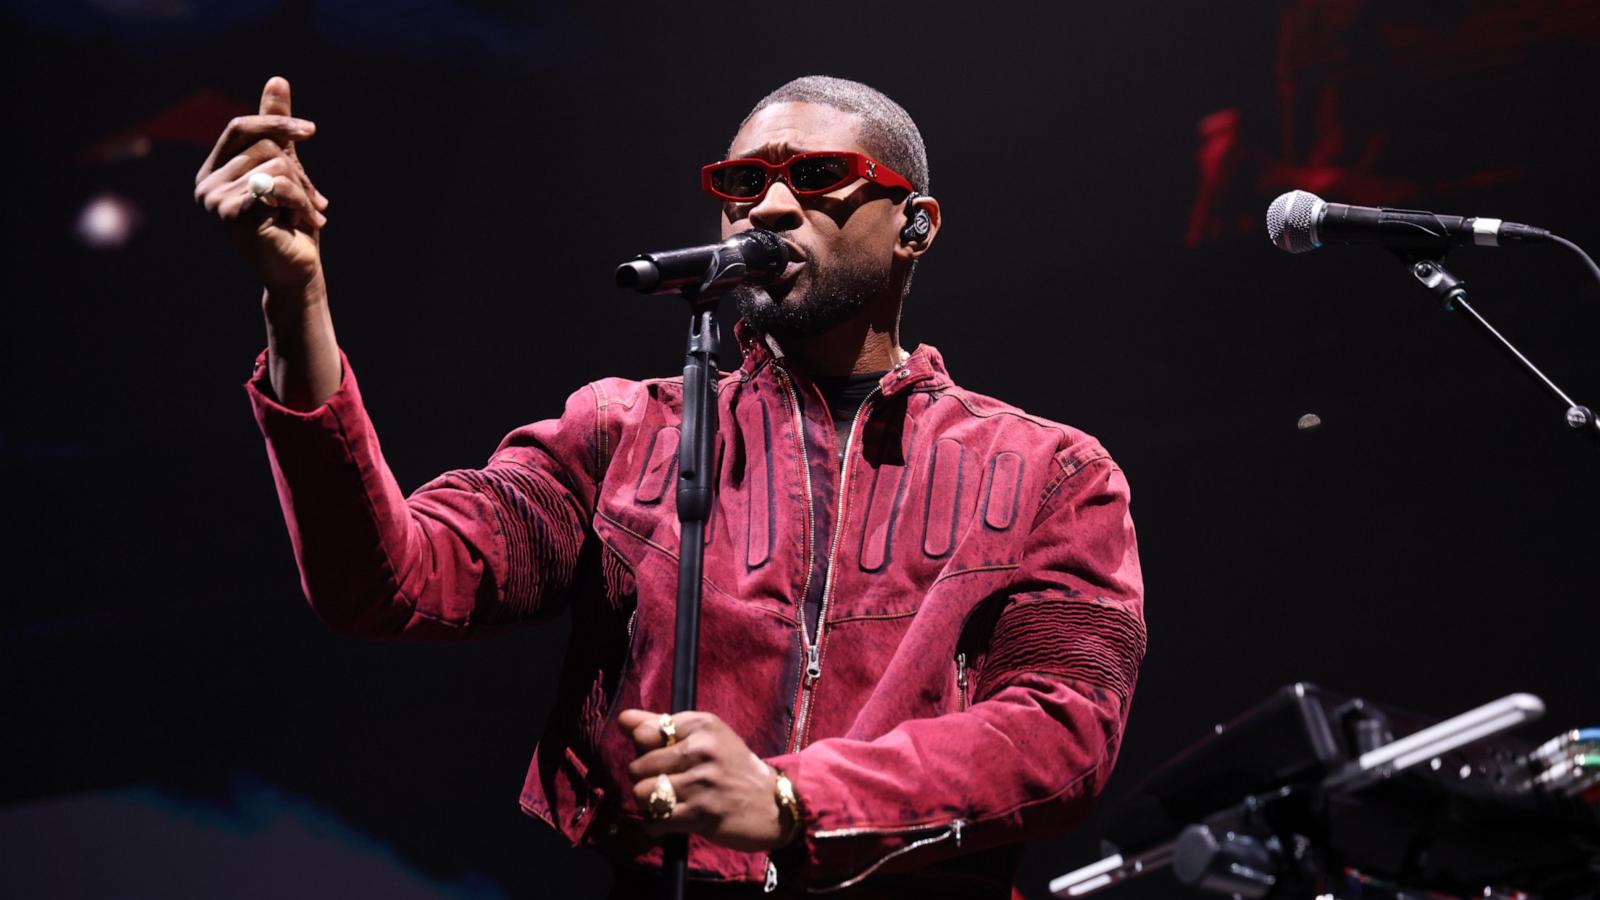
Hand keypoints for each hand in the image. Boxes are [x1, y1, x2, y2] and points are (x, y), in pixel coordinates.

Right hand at [194, 76, 329, 297]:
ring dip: (303, 190)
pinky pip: (278, 185)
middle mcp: (206, 185)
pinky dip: (300, 201)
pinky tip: (301, 223)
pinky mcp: (234, 215)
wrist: (296, 271)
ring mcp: (215, 201)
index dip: (275, 122)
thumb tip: (278, 79)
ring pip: (276, 164)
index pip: (239, 127)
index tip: (311, 131)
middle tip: (312, 201)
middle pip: (264, 146)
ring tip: (306, 215)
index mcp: (213, 171)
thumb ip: (276, 128)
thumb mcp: (285, 168)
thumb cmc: (290, 223)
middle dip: (299, 171)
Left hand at [619, 709, 789, 851]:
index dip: (644, 749)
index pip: (643, 733)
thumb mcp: (706, 735)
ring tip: (667, 802)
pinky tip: (672, 820)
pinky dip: (657, 825)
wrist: (772, 803)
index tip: (662, 757)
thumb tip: (622, 720)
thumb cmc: (732, 767)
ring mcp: (702, 783)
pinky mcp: (702, 814)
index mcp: (701, 724)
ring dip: (649, 803)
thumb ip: (661, 725)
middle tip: (665, 784)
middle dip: (645, 780)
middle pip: (638, 766)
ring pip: (643, 794)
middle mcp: (702, 749)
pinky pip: (655, 821)